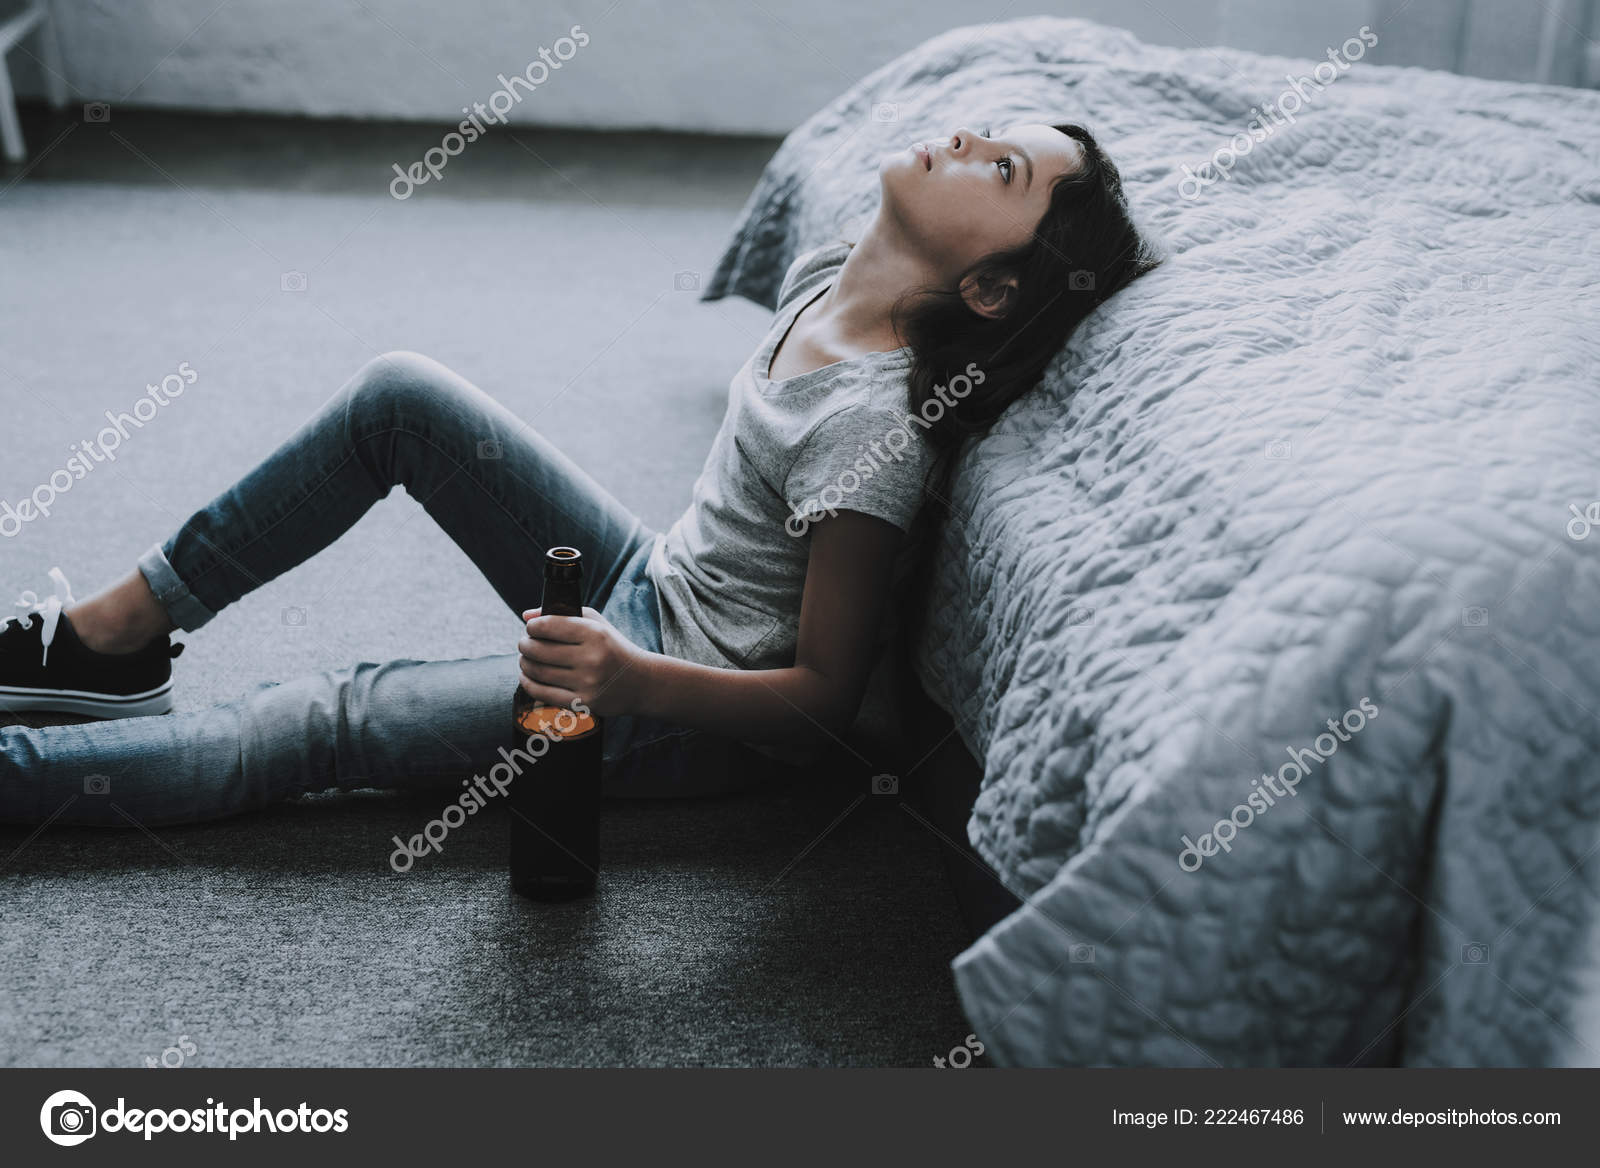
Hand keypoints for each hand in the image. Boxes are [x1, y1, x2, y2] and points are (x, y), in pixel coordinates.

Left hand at [518, 606, 650, 716]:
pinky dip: (529, 683)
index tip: (531, 628)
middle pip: (538, 649)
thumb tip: (526, 615)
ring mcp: (586, 683)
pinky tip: (528, 676)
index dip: (533, 626)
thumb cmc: (613, 648)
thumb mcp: (597, 624)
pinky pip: (543, 693)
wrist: (640, 682)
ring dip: (524, 663)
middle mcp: (591, 658)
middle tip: (524, 643)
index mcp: (594, 634)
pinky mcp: (582, 702)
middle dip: (525, 644)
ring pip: (537, 671)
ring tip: (526, 659)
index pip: (549, 626)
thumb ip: (563, 614)